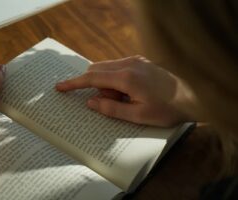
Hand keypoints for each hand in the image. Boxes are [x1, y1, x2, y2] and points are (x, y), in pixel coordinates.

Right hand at [56, 56, 193, 126]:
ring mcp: (135, 60)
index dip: (73, 83)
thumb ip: (111, 108)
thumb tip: (90, 103)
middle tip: (111, 103)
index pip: (91, 78)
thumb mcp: (138, 116)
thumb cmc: (167, 108)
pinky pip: (118, 67)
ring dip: (107, 84)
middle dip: (96, 87)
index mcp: (126, 78)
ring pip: (107, 68)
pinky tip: (130, 92)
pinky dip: (115, 80)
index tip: (59, 87)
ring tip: (126, 99)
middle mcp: (129, 64)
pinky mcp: (140, 61)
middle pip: (97, 70)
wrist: (193, 95)